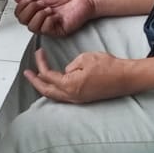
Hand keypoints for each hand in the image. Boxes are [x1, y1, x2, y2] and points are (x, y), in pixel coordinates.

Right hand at [13, 0, 96, 37]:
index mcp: (37, 8)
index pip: (20, 13)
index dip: (22, 5)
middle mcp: (41, 17)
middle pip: (23, 21)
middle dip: (29, 9)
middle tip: (38, 2)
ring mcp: (48, 25)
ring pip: (32, 27)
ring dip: (38, 15)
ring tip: (48, 8)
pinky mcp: (57, 30)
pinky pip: (45, 29)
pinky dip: (47, 20)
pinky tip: (54, 14)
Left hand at [23, 47, 137, 104]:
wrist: (126, 78)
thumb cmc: (109, 66)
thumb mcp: (85, 58)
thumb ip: (71, 65)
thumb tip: (66, 71)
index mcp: (70, 85)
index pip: (49, 75)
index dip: (41, 63)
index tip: (39, 53)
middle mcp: (73, 95)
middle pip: (47, 91)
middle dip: (35, 81)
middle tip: (27, 73)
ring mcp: (79, 99)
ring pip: (55, 96)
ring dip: (44, 87)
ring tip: (37, 78)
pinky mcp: (84, 98)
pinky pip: (64, 96)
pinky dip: (55, 90)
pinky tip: (54, 84)